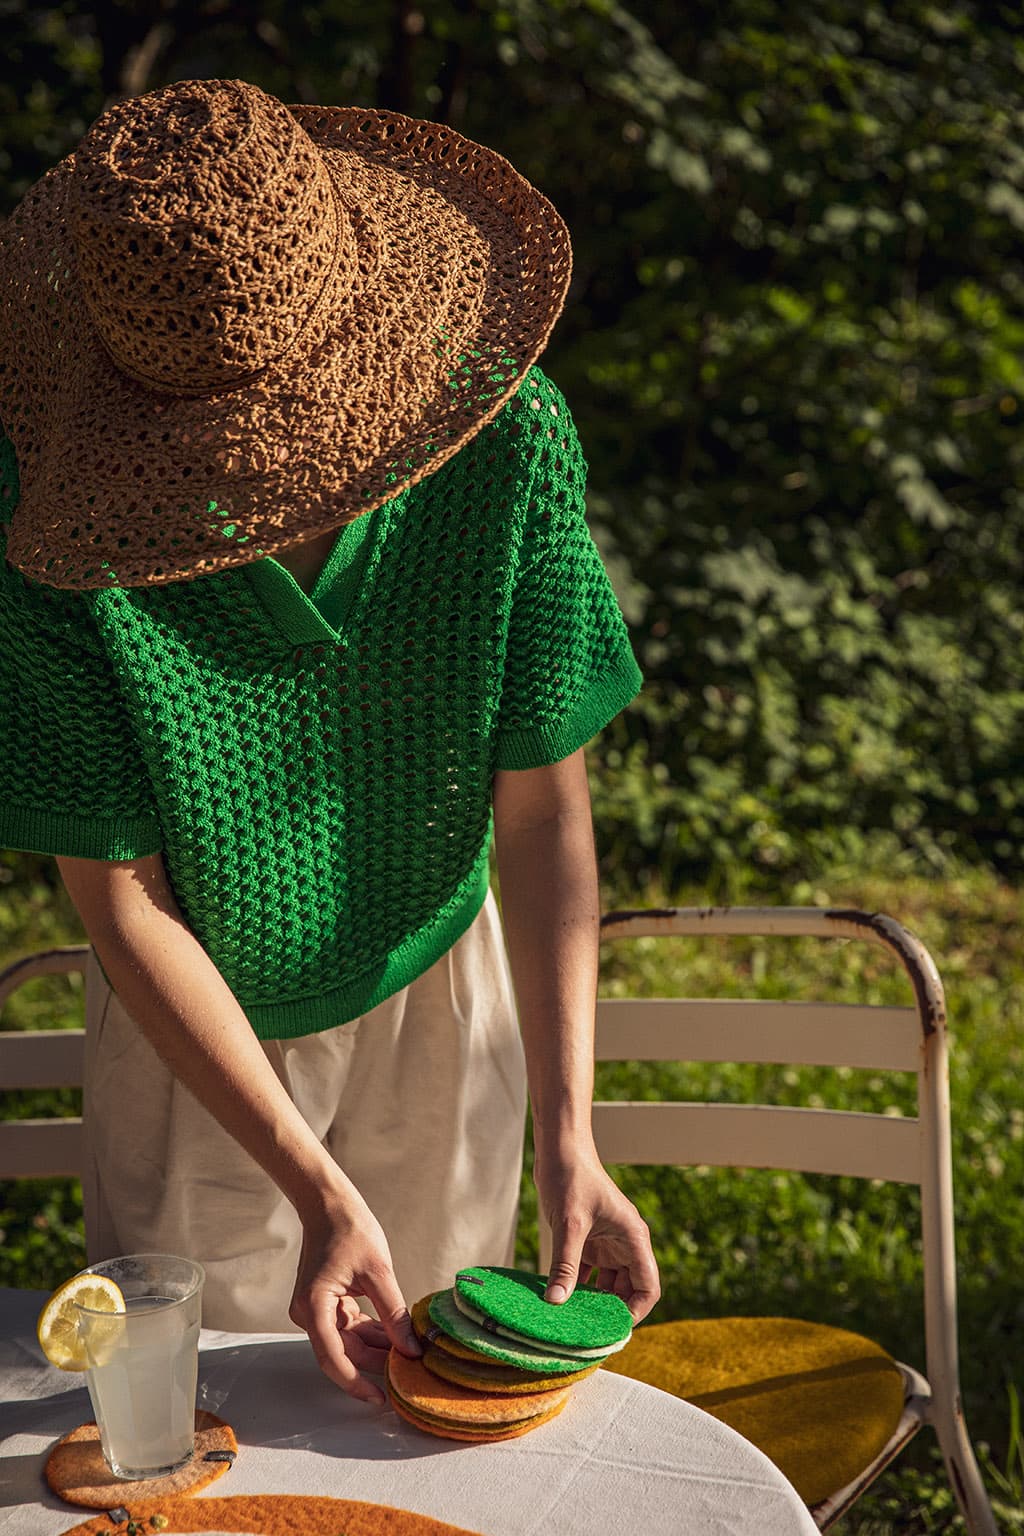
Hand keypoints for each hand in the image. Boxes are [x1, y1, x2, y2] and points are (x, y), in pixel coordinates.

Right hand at [288, 1187, 420, 1402]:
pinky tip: (396, 1335)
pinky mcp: (325, 1303)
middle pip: (342, 1353)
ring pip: (347, 1342)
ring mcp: (315, 1309)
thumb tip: (412, 1349)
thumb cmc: (350, 1229)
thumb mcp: (378, 1271)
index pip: (334, 1359)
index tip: (382, 1398)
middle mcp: (308, 1313)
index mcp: (313, 1307)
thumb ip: (393, 1313)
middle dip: (374, 1363)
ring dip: (375, 1348)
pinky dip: (371, 1332)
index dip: (357, 1383)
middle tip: (409, 1370)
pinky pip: (348, 1327)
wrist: (328, 1204)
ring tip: (409, 1351)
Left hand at [534, 1146, 659, 1324]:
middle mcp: (624, 1244)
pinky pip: (586, 1274)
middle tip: (587, 1331)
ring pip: (606, 1285)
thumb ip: (565, 1265)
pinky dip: (575, 1287)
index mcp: (633, 1238)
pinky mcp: (587, 1242)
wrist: (559, 1149)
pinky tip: (558, 1299)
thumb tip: (556, 1302)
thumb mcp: (570, 1224)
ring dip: (591, 1301)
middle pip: (628, 1290)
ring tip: (571, 1320)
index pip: (648, 1287)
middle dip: (610, 1310)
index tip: (613, 1329)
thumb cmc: (572, 1177)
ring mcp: (605, 1244)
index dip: (635, 1311)